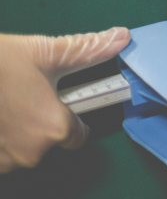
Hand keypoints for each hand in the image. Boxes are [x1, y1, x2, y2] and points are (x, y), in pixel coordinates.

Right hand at [0, 27, 129, 172]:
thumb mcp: (44, 52)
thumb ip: (87, 49)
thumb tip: (122, 37)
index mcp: (55, 128)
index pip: (79, 135)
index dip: (71, 117)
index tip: (60, 103)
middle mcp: (30, 153)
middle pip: (47, 141)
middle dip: (39, 122)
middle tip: (22, 95)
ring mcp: (2, 161)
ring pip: (19, 150)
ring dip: (14, 132)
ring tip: (4, 102)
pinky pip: (0, 154)